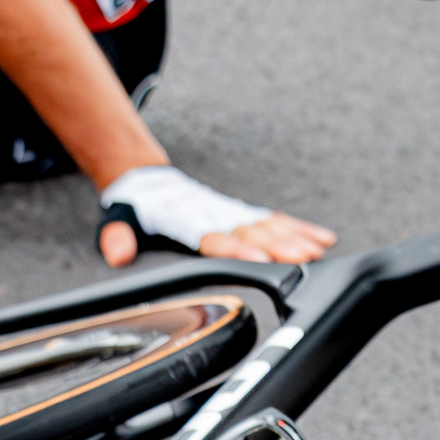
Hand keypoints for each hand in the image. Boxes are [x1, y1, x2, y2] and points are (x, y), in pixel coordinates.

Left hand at [97, 209, 334, 268]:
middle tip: (306, 257)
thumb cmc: (136, 207)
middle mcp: (215, 215)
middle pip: (251, 232)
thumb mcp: (118, 221)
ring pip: (269, 226)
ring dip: (296, 237)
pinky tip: (323, 239)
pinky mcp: (241, 214)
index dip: (237, 249)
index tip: (262, 258)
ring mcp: (231, 213)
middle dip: (280, 244)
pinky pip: (275, 220)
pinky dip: (300, 229)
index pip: (215, 238)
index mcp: (187, 221)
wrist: (147, 180)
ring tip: (321, 249)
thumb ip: (118, 238)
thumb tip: (117, 254)